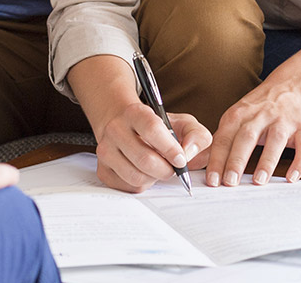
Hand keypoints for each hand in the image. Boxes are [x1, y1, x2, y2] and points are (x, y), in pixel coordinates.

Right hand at [93, 103, 211, 192]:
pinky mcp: (103, 170)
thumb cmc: (160, 128)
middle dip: (166, 170)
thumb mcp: (183, 124)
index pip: (152, 130)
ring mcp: (105, 151)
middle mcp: (115, 130)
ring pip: (136, 177)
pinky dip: (143, 184)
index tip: (181, 160)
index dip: (170, 149)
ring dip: (155, 178)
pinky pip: (128, 187)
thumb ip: (197, 135)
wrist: (129, 128)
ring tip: (159, 169)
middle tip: (173, 168)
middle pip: (145, 159)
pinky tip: (145, 173)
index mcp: (135, 113)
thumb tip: (189, 153)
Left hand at [206, 81, 300, 186]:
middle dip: (237, 160)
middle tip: (230, 182)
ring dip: (267, 161)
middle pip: (246, 138)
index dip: (217, 160)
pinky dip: (300, 161)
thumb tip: (198, 162)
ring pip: (275, 140)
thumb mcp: (235, 117)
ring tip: (259, 181)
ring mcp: (282, 120)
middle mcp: (260, 116)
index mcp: (238, 115)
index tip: (212, 180)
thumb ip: (220, 140)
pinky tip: (292, 177)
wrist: (291, 85)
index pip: (224, 139)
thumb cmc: (259, 108)